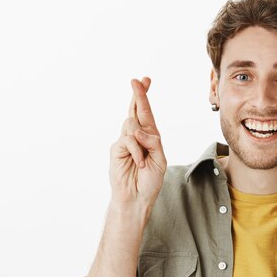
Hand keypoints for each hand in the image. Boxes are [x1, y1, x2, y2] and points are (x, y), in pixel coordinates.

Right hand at [109, 77, 166, 206]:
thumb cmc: (150, 180)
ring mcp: (125, 141)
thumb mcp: (160, 160)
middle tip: (137, 80)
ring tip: (144, 159)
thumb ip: (153, 142)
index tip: (145, 79)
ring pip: (132, 124)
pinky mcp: (116, 148)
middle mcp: (137, 136)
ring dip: (141, 140)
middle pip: (135, 110)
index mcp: (150, 137)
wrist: (136, 197)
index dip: (144, 96)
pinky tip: (140, 162)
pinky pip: (127, 140)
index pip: (146, 113)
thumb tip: (138, 130)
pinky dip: (136, 150)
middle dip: (138, 95)